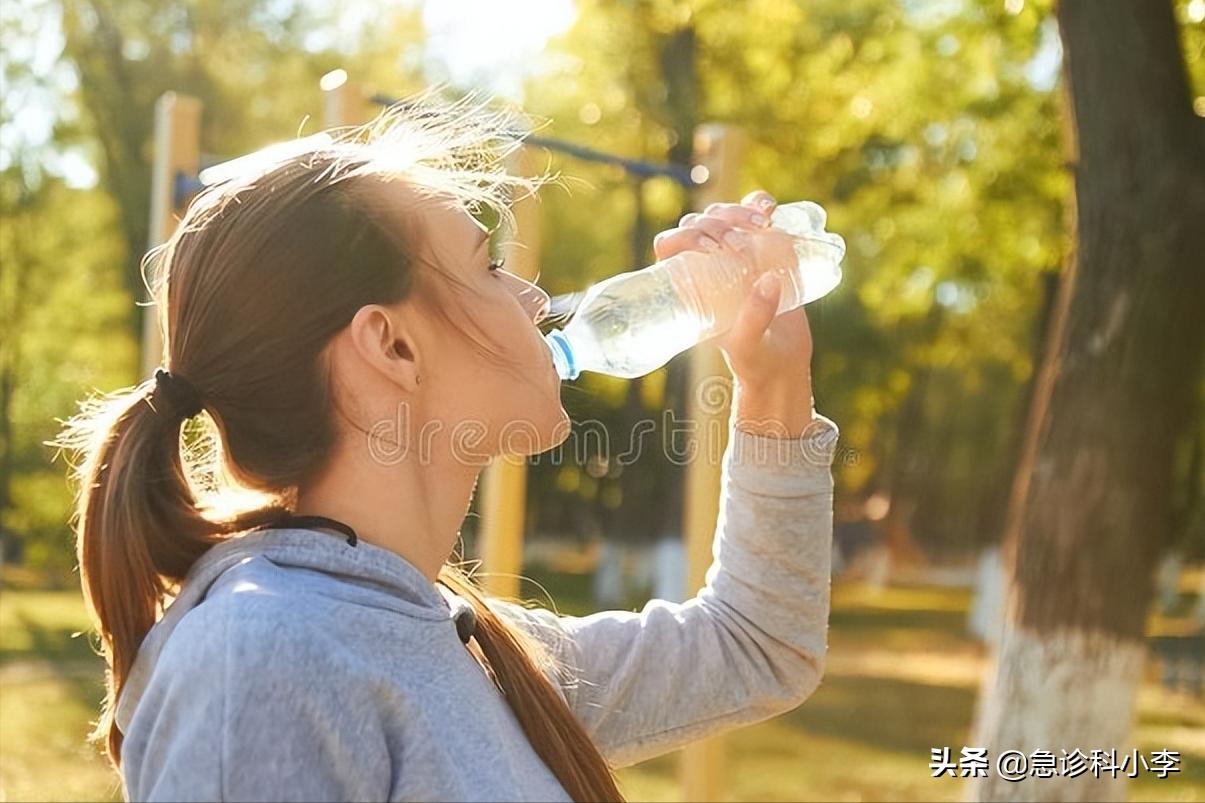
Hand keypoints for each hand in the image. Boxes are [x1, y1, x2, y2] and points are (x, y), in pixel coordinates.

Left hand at [652, 190, 815, 437]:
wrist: (782, 359)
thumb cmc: (753, 359)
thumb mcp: (749, 344)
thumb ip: (755, 318)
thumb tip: (769, 280)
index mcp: (686, 285)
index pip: (669, 246)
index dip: (684, 238)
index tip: (712, 249)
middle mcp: (703, 264)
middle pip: (697, 224)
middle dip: (718, 225)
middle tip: (743, 246)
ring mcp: (730, 251)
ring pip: (722, 213)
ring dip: (739, 211)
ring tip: (764, 225)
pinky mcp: (757, 245)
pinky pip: (750, 212)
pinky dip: (758, 203)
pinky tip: (771, 208)